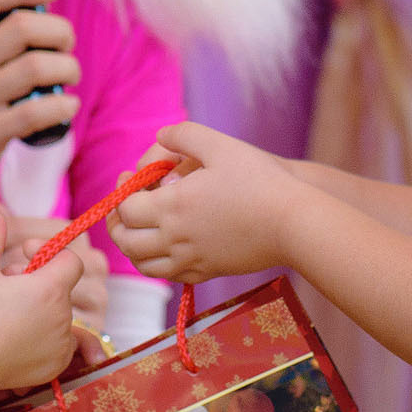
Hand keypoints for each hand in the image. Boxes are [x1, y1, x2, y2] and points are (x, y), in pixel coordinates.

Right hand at [0, 207, 81, 395]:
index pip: (72, 260)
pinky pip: (61, 343)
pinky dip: (45, 337)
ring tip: (7, 313)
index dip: (49, 254)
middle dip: (39, 282)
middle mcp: (63, 317)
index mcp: (50, 289)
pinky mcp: (55, 367)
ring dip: (41, 309)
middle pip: (62, 287)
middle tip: (6, 288)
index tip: (23, 259)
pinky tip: (16, 335)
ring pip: (60, 314)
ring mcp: (61, 345)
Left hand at [109, 123, 301, 282]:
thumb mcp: (219, 144)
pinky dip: (157, 263)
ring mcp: (191, 260)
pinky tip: (166, 246)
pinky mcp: (208, 272)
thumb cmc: (259, 180)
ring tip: (139, 228)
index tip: (130, 179)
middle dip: (117, 223)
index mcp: (172, 207)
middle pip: (126, 241)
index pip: (125, 209)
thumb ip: (184, 135)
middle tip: (125, 206)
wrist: (293, 223)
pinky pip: (169, 275)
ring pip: (144, 264)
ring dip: (133, 246)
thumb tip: (160, 135)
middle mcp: (175, 239)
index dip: (121, 192)